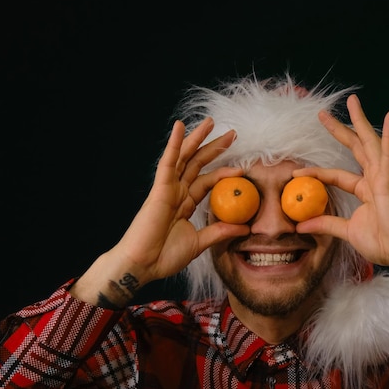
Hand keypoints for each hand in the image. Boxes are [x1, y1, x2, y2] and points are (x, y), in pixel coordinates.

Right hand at [114, 117, 249, 285]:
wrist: (143, 266)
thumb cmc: (164, 257)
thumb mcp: (199, 243)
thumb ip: (220, 232)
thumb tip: (245, 228)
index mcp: (185, 203)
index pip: (208, 181)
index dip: (224, 171)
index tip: (242, 167)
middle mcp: (177, 191)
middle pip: (198, 163)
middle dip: (214, 147)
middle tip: (233, 133)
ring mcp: (168, 188)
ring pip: (185, 157)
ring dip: (197, 138)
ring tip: (210, 122)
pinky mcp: (159, 188)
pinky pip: (168, 162)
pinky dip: (174, 143)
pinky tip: (179, 126)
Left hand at [295, 95, 388, 281]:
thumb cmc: (384, 243)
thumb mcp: (347, 231)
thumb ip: (326, 224)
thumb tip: (301, 226)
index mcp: (365, 189)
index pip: (336, 174)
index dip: (317, 171)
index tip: (296, 171)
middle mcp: (375, 178)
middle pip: (355, 147)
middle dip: (339, 129)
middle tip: (322, 114)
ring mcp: (384, 178)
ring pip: (370, 143)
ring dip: (361, 121)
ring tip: (353, 102)